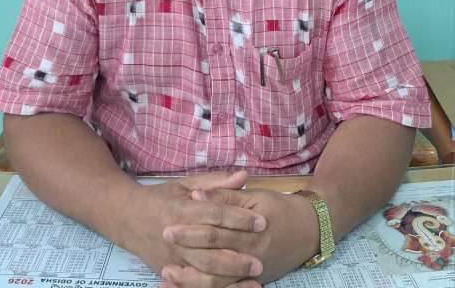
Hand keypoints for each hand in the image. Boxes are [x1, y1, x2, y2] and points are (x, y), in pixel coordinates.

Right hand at [114, 171, 265, 282]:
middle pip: (209, 248)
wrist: (127, 218)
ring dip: (230, 276)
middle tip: (261, 257)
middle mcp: (176, 237)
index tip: (261, 221)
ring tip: (254, 276)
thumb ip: (216, 183)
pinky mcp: (169, 272)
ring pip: (203, 272)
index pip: (214, 214)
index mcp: (181, 210)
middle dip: (237, 254)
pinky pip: (194, 285)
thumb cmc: (161, 198)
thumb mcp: (185, 184)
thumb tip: (244, 175)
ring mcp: (171, 258)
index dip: (239, 218)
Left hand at [160, 187, 319, 286]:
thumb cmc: (281, 208)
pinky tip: (188, 286)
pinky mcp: (253, 279)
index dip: (191, 227)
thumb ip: (227, 195)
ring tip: (166, 272)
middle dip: (186, 251)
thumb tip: (199, 195)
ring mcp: (252, 271)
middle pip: (213, 257)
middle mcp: (251, 255)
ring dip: (190, 279)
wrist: (310, 229)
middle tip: (163, 242)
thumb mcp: (256, 196)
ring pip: (217, 281)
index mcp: (251, 231)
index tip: (169, 221)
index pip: (215, 230)